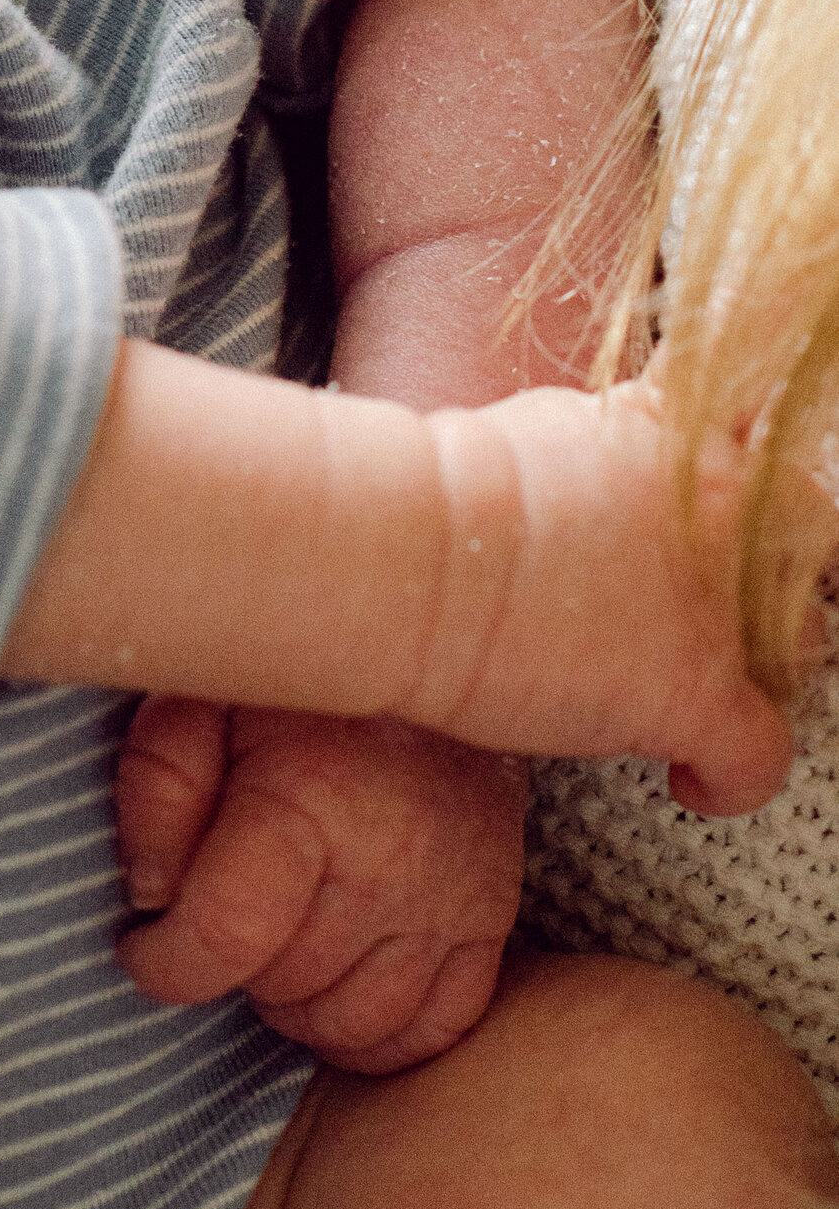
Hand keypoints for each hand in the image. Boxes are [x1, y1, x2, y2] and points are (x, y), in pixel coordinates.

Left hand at [114, 697, 523, 1072]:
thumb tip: (154, 893)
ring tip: (272, 944)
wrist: (433, 647)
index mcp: (310, 795)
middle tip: (219, 911)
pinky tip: (336, 987)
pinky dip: (377, 1034)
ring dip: (297, 1003)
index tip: (141, 944)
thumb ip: (160, 786)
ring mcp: (452, 898)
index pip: (229, 933)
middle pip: (284, 985)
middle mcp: (392, 861)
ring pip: (355, 1024)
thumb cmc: (297, 681)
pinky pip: (435, 1030)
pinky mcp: (491, 919)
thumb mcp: (198, 698)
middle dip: (232, 964)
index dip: (165, 963)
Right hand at [413, 380, 831, 813]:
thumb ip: (625, 446)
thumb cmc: (450, 493)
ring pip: (807, 651)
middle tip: (719, 608)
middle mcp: (730, 506)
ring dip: (759, 674)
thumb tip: (628, 473)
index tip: (730, 530)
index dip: (765, 497)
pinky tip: (688, 781)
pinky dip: (733, 781)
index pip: (780, 452)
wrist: (409, 552)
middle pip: (813, 540)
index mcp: (690, 433)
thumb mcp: (559, 426)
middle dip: (779, 575)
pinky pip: (764, 757)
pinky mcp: (700, 693)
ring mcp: (724, 603)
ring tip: (695, 692)